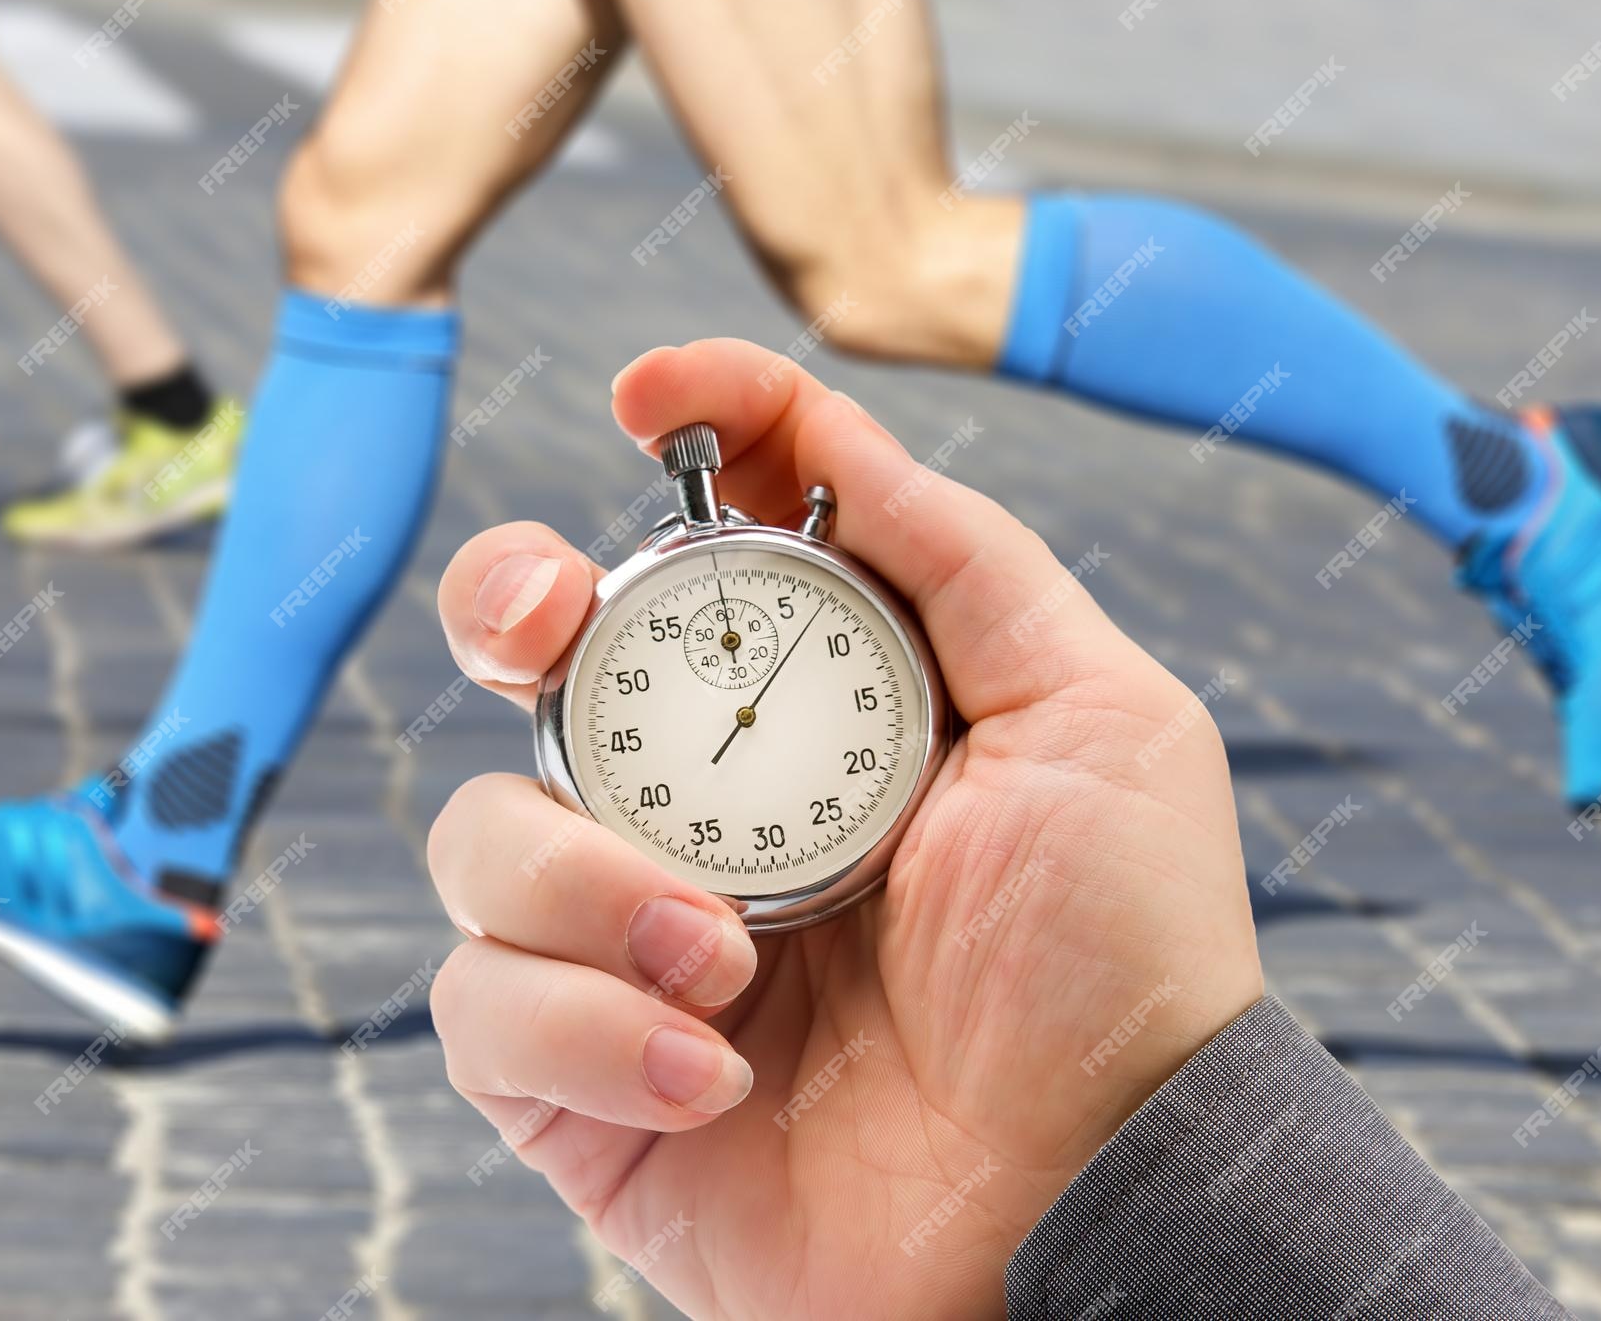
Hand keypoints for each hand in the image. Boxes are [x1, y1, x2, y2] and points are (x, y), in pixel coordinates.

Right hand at [426, 340, 1262, 1318]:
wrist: (1095, 1203)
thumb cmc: (1117, 966)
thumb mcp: (1090, 717)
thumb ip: (958, 556)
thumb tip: (828, 427)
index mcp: (816, 709)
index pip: (704, 543)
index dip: (678, 440)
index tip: (654, 397)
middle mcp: (705, 807)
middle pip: (528, 655)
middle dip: (509, 603)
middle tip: (552, 628)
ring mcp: (630, 940)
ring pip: (483, 835)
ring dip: (590, 882)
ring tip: (728, 962)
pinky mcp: (581, 1076)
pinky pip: (485, 1007)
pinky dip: (590, 1028)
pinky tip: (716, 1073)